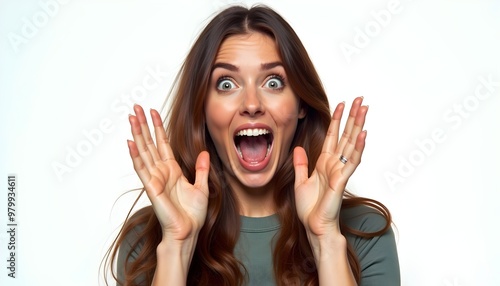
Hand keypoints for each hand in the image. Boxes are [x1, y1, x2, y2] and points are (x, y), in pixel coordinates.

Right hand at [128, 104, 209, 241]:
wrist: (188, 231)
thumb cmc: (192, 215)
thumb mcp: (202, 187)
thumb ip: (201, 170)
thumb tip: (204, 153)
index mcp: (172, 170)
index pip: (162, 143)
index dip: (158, 127)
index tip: (153, 112)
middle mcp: (161, 171)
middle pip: (149, 143)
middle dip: (143, 124)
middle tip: (136, 107)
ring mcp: (154, 178)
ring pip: (143, 151)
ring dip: (137, 133)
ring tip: (131, 117)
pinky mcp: (151, 187)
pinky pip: (141, 168)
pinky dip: (135, 155)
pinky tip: (130, 142)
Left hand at [293, 97, 366, 237]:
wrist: (314, 226)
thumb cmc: (309, 208)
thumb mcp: (300, 181)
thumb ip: (301, 164)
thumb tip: (298, 148)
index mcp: (324, 163)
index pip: (333, 136)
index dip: (337, 120)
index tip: (342, 104)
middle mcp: (334, 164)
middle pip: (346, 135)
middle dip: (353, 117)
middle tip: (361, 99)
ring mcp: (340, 171)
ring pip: (352, 144)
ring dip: (358, 126)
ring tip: (364, 109)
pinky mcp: (341, 180)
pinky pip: (352, 161)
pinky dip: (359, 147)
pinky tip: (363, 134)